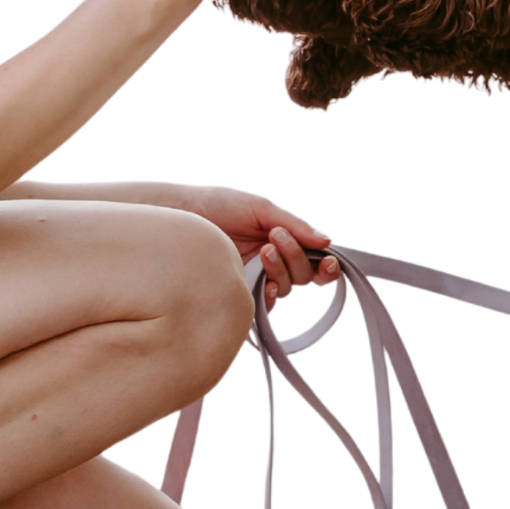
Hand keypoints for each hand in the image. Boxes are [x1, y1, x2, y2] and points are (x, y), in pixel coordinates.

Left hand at [175, 186, 342, 293]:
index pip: (313, 257)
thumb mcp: (259, 209)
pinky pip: (268, 302)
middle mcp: (273, 260)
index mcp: (282, 238)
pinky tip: (262, 278)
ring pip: (289, 287)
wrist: (181, 217)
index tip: (328, 261)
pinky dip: (272, 291)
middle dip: (296, 256)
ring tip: (263, 250)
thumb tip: (325, 240)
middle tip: (276, 237)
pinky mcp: (241, 291)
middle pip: (305, 274)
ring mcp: (257, 277)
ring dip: (281, 268)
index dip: (326, 264)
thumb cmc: (216, 207)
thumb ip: (295, 225)